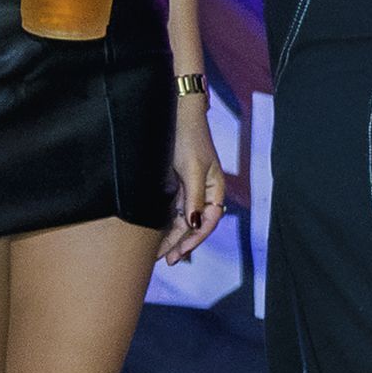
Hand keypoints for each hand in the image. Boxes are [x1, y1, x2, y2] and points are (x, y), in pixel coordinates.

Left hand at [159, 95, 226, 264]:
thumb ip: (194, 197)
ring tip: (159, 254)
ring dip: (173, 237)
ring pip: (183, 220)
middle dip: (182, 244)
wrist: (175, 111)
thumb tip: (195, 224)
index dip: (194, 240)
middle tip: (166, 261)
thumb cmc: (188, 136)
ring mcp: (190, 188)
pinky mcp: (177, 184)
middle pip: (195, 225)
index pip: (208, 222)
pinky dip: (166, 224)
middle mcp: (204, 191)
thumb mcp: (192, 167)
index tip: (179, 253)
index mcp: (214, 189)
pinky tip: (157, 235)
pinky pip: (173, 210)